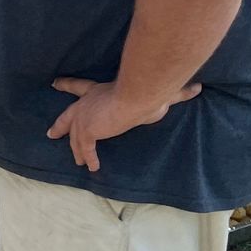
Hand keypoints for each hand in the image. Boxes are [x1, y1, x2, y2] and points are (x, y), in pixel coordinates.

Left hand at [46, 77, 202, 172]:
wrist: (138, 94)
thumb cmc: (147, 91)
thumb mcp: (158, 92)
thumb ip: (176, 93)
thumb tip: (198, 88)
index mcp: (98, 89)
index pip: (79, 86)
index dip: (67, 85)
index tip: (55, 84)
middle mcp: (87, 102)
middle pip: (68, 115)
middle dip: (61, 124)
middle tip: (52, 132)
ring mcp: (84, 117)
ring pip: (75, 136)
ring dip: (75, 148)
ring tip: (76, 158)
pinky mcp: (87, 131)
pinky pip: (85, 148)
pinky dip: (88, 157)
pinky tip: (90, 166)